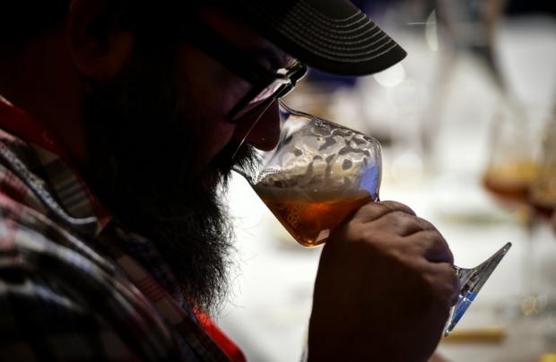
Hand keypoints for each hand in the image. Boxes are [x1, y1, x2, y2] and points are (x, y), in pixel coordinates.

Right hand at [308, 201, 458, 361]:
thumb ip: (361, 244)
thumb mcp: (339, 268)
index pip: (386, 206)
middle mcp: (377, 240)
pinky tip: (429, 303)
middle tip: (425, 259)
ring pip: (436, 243)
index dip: (402, 215)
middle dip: (423, 238)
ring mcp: (406, 259)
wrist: (351, 357)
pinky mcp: (432, 282)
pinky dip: (445, 288)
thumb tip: (392, 230)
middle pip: (415, 223)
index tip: (409, 224)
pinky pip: (450, 273)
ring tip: (427, 282)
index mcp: (350, 234)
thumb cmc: (342, 320)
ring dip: (437, 259)